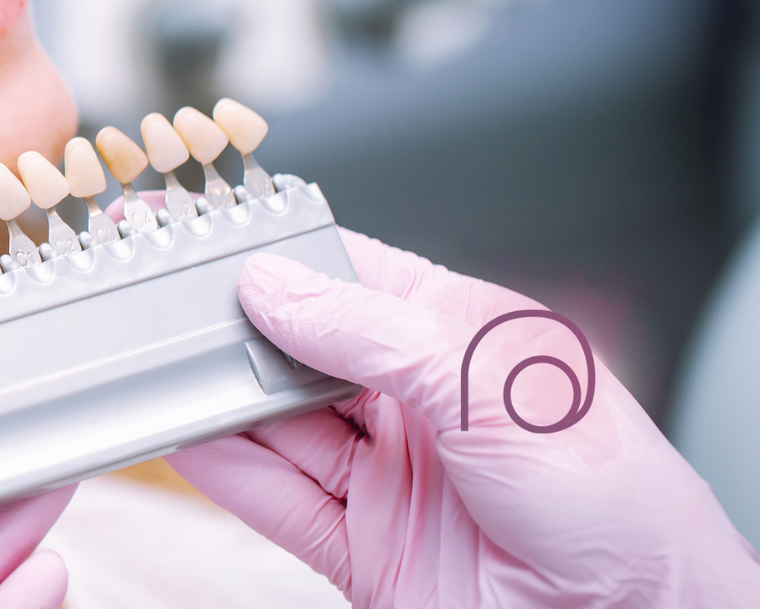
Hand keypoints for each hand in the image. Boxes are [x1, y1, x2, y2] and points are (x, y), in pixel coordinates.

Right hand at [167, 228, 759, 605]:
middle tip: (160, 305)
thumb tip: (275, 288)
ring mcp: (389, 478)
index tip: (201, 232)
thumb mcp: (493, 385)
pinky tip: (184, 437)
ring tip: (156, 368)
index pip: (347, 274)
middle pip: (298, 352)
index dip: (271, 252)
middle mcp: (420, 405)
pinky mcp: (365, 549)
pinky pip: (275, 500)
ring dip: (217, 399)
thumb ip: (374, 333)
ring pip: (277, 426)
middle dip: (230, 329)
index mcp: (462, 338)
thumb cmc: (624, 509)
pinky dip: (224, 471)